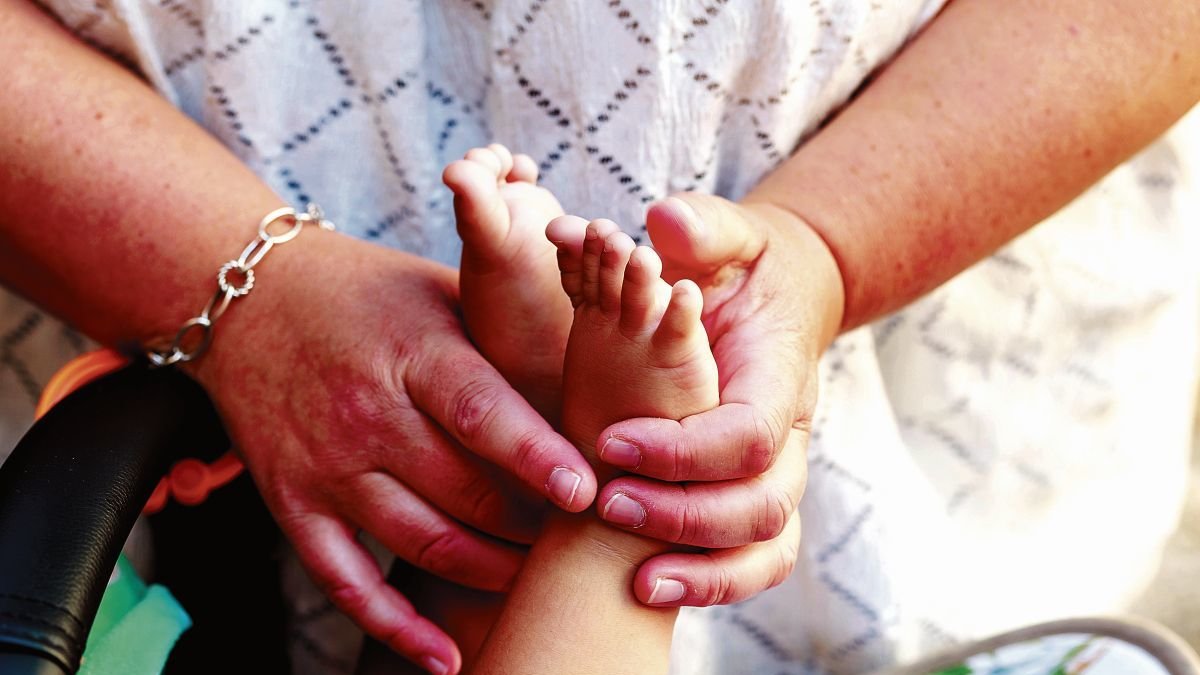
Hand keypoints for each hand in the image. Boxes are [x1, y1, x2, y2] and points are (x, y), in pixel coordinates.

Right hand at [189, 232, 597, 673]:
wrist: (248, 296)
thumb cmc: (367, 291)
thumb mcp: (440, 291)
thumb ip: (505, 336)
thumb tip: (589, 383)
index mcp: (413, 354)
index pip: (480, 412)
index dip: (534, 456)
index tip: (584, 492)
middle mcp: (367, 414)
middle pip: (461, 490)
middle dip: (529, 526)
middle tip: (583, 542)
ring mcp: (326, 465)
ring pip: (419, 542)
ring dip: (486, 573)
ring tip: (533, 582)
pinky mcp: (293, 503)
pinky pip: (346, 580)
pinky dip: (394, 627)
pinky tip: (444, 656)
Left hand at [593, 194, 844, 606]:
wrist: (777, 297)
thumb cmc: (745, 265)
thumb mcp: (726, 234)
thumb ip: (701, 228)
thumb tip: (663, 224)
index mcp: (781, 375)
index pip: (748, 433)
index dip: (685, 449)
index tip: (613, 441)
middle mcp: (790, 434)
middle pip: (760, 504)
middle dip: (684, 515)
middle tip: (609, 505)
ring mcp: (780, 471)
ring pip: (766, 547)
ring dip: (705, 571)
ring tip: (636, 581)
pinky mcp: (756, 494)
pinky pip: (755, 559)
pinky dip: (715, 584)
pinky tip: (652, 588)